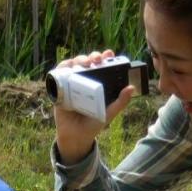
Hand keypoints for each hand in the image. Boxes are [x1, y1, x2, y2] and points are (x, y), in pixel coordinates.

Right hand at [53, 49, 134, 164]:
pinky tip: (66, 67)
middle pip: (88, 62)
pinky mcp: (60, 88)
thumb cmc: (93, 123)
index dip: (106, 57)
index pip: (103, 65)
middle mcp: (85, 80)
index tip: (109, 54)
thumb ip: (120, 102)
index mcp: (98, 83)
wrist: (76, 136)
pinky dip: (62, 67)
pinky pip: (59, 74)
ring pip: (74, 65)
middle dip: (93, 56)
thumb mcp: (109, 113)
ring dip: (78, 59)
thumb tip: (132, 88)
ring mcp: (72, 83)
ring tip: (83, 64)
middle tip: (96, 60)